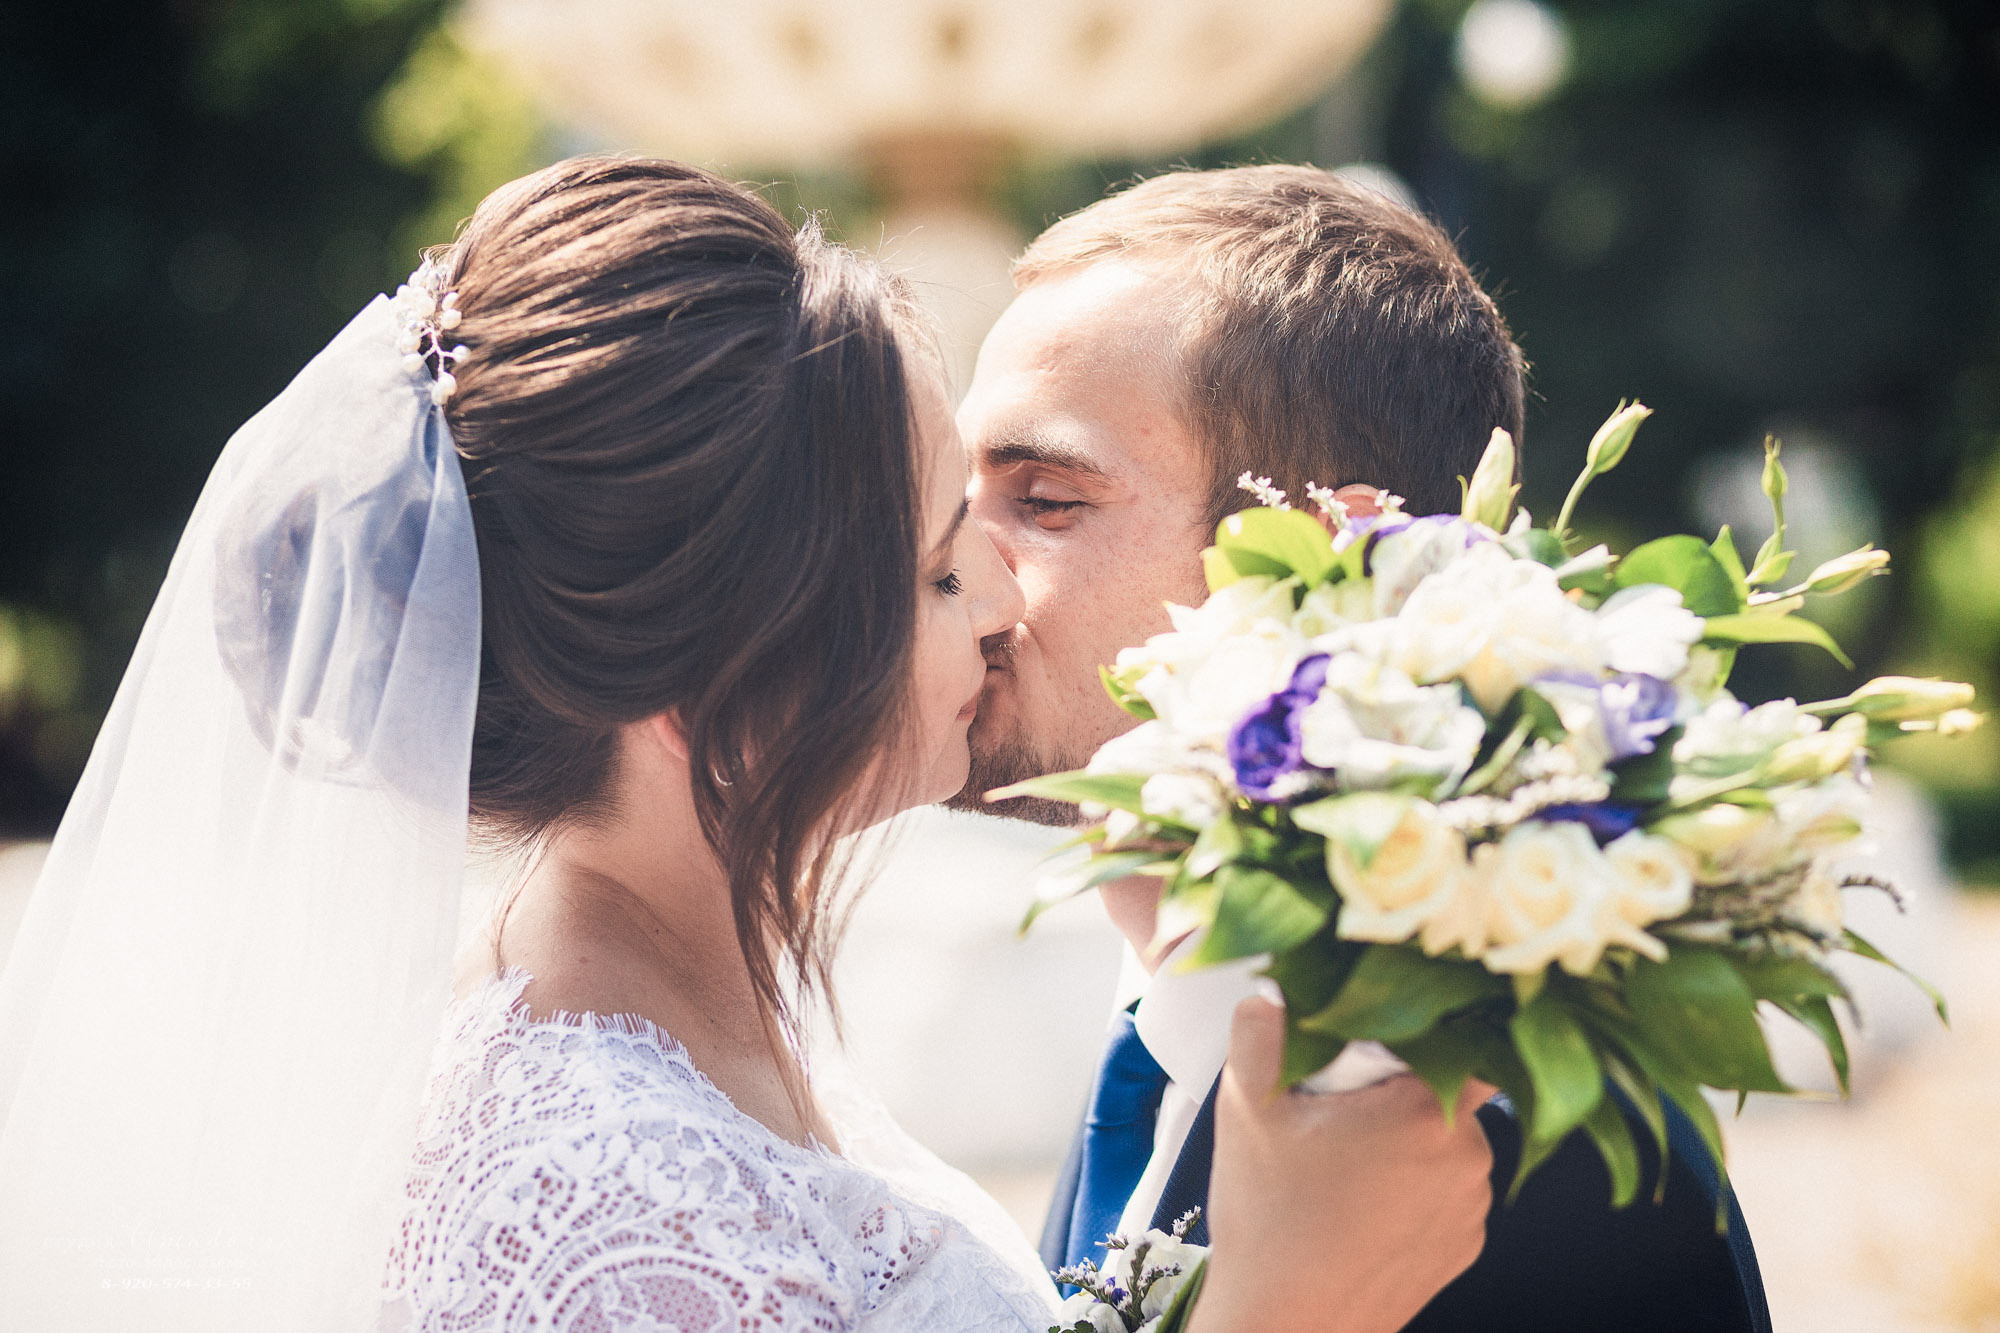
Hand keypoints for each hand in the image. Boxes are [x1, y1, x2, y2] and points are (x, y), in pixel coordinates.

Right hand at [1190, 995, 1493, 1332]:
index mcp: (1425, 1110)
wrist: (1286, 1325)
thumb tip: (1270, 994)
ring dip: (1409, 1141)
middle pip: (1447, 1089)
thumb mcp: (1247, 1109)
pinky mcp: (1463, 1247)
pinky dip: (1413, 1188)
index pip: (1463, 1037)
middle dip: (1400, 1090)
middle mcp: (1465, 1157)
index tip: (1384, 1042)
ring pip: (1448, 1142)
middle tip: (1341, 1109)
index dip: (1425, 1031)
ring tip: (1344, 1164)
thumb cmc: (1270, 1221)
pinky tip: (1360, 1203)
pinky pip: (1447, 1192)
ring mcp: (1469, 1207)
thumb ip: (1258, 1034)